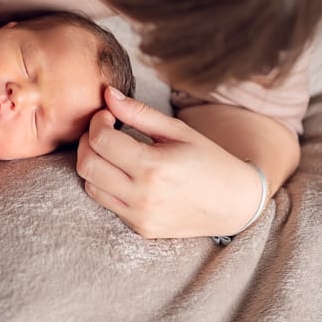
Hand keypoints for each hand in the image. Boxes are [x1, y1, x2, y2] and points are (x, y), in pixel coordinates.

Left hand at [76, 87, 264, 238]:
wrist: (235, 203)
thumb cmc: (209, 160)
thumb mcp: (177, 131)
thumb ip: (139, 113)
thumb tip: (108, 94)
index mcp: (154, 167)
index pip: (101, 141)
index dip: (97, 122)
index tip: (107, 115)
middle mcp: (143, 195)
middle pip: (87, 165)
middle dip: (86, 141)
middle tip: (102, 130)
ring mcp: (140, 216)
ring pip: (90, 186)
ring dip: (92, 163)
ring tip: (110, 150)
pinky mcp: (141, 228)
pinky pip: (106, 203)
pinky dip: (105, 183)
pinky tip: (122, 171)